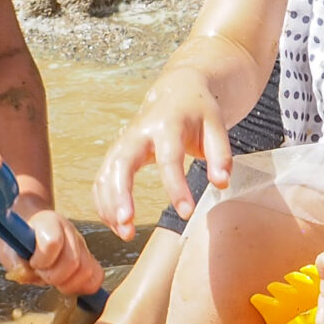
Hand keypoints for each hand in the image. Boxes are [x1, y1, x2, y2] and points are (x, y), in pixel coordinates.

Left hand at [0, 201, 103, 296]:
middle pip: (73, 262)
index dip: (41, 261)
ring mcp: (82, 244)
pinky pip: (96, 275)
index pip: (53, 243)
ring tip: (54, 280)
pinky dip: (83, 286)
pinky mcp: (88, 256)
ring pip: (86, 270)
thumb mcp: (7, 248)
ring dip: (68, 283)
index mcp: (48, 223)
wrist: (30, 223)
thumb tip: (28, 274)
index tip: (32, 263)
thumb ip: (15, 262)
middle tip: (42, 274)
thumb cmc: (18, 238)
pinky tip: (68, 284)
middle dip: (54, 277)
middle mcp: (69, 231)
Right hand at [93, 64, 228, 236]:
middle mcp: (139, 133)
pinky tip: (116, 224)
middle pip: (121, 163)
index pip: (169, 158)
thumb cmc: (200, 111)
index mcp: (167, 124)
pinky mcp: (116, 153)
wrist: (177, 89)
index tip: (187, 213)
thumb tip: (221, 184)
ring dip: (109, 205)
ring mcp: (123, 142)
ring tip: (124, 234)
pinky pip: (103, 179)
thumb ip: (220, 155)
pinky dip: (104, 202)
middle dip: (120, 195)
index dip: (176, 187)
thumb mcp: (217, 126)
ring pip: (106, 173)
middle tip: (127, 224)